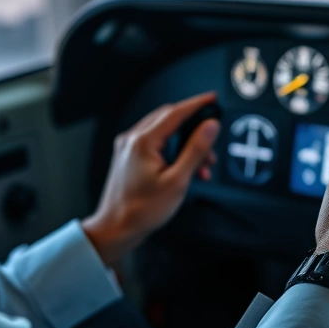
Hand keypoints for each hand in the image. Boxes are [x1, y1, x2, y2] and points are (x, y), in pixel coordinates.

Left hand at [82, 92, 220, 267]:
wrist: (116, 228)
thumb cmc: (141, 210)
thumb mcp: (177, 181)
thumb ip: (195, 150)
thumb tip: (210, 127)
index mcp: (142, 141)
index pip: (175, 112)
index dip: (197, 104)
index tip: (212, 99)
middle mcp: (132, 140)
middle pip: (168, 119)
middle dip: (194, 128)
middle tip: (212, 140)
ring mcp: (128, 148)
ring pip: (163, 132)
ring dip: (184, 142)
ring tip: (201, 164)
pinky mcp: (128, 157)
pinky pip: (154, 143)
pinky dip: (172, 149)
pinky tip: (184, 166)